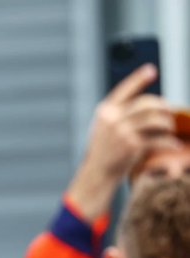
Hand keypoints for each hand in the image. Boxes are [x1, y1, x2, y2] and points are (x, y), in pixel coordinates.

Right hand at [68, 64, 177, 219]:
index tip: (151, 70)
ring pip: (155, 119)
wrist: (97, 173)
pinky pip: (159, 138)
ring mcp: (122, 131)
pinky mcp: (132, 145)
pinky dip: (170, 142)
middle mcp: (112, 119)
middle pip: (146, 103)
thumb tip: (150, 103)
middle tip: (169, 112)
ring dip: (168, 123)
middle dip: (162, 106)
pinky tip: (174, 145)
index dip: (138, 78)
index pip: (124, 89)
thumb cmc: (104, 150)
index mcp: (105, 111)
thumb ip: (120, 113)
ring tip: (169, 129)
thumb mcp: (105, 127)